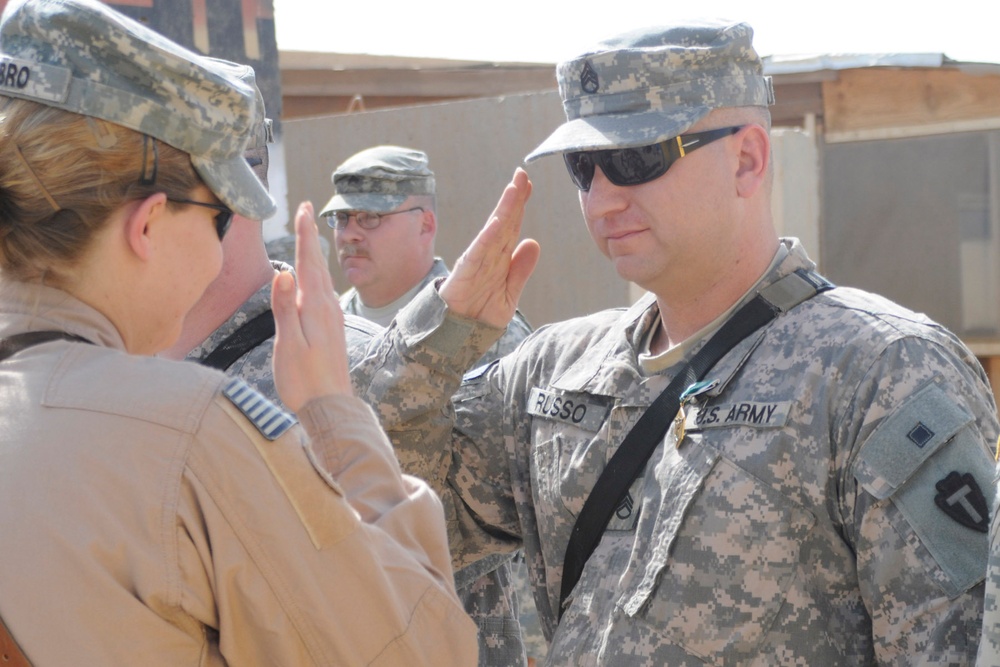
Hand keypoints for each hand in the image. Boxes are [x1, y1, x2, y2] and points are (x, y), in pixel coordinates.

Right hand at [271, 201, 351, 412]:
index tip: (303, 208)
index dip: (304, 234)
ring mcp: (332, 318)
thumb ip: (286, 308)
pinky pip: (324, 292)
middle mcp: (327, 308)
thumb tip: (284, 272)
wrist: (332, 408)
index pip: (307, 263)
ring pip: (322, 277)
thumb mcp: (289, 344)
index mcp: (314, 307)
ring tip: (310, 236)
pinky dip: (318, 276)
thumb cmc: (305, 380)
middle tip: (307, 209)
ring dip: (315, 254)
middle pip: (317, 265)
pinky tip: (316, 280)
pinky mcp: (332, 329)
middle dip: (310, 236)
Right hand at [439, 168, 539, 327]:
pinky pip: (478, 253)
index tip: (528, 184)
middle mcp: (488, 256)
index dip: (519, 205)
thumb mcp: (509, 294)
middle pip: (504, 222)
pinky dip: (488, 238)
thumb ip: (520, 270)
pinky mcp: (465, 274)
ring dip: (504, 210)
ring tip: (513, 189)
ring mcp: (476, 262)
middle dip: (513, 198)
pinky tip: (497, 222)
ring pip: (493, 232)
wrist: (458, 337)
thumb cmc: (480, 315)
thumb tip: (533, 243)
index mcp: (499, 259)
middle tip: (521, 174)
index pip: (512, 227)